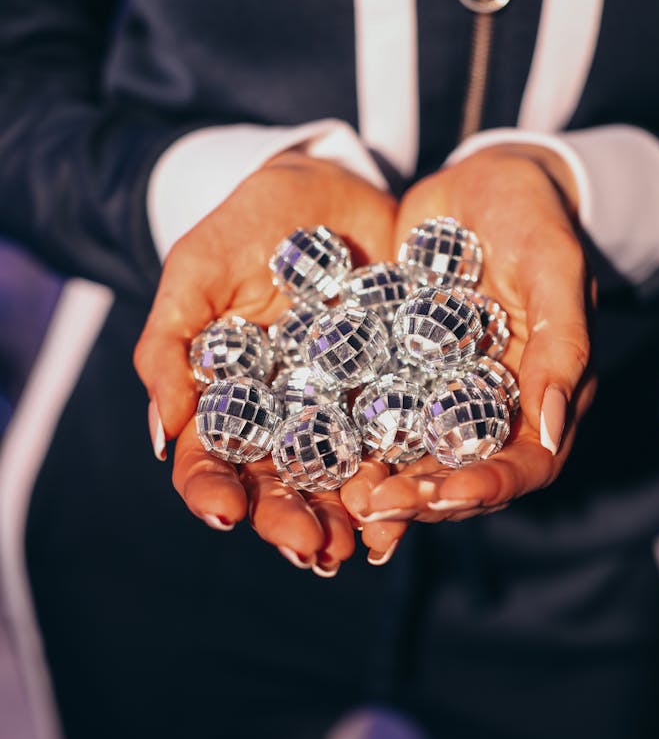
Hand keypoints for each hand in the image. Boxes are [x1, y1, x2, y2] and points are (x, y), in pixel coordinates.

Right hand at [134, 152, 396, 573]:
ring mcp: (341, 410)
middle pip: (281, 486)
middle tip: (312, 551)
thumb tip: (161, 434)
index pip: (211, 461)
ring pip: (340, 479)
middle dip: (292, 524)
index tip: (223, 513)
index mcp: (227, 402)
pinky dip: (406, 475)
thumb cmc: (246, 226)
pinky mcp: (397, 392)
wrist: (326, 187)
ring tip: (364, 546)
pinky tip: (416, 501)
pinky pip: (400, 442)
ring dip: (350, 518)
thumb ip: (170, 345)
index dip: (212, 491)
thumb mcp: (196, 271)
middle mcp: (283, 419)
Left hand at [340, 146, 595, 545]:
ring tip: (343, 497)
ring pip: (414, 458)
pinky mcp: (399, 374)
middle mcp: (492, 408)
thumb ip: (560, 347)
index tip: (445, 496)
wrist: (486, 181)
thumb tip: (551, 434)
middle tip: (376, 508)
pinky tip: (314, 454)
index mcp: (542, 397)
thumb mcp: (556, 270)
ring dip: (383, 484)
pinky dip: (351, 441)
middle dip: (422, 499)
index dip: (486, 488)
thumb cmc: (536, 218)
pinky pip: (375, 416)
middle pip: (462, 475)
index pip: (524, 465)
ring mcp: (442, 395)